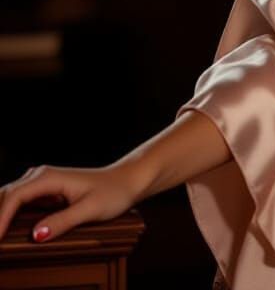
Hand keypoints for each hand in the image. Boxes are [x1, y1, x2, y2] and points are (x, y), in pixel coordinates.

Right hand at [0, 161, 144, 243]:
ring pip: (9, 197)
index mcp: (50, 178)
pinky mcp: (44, 190)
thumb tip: (36, 234)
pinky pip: (17, 201)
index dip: (0, 219)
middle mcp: (42, 176)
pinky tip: (4, 229)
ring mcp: (42, 182)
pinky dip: (6, 214)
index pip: (14, 197)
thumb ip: (62, 221)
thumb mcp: (90, 209)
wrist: (127, 180)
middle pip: (5, 195)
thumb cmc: (113, 192)